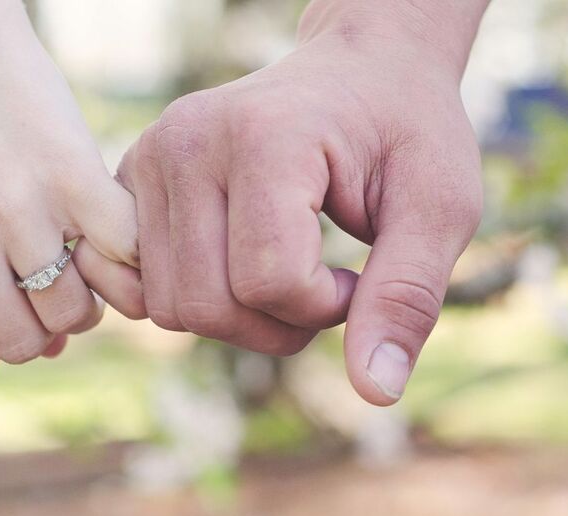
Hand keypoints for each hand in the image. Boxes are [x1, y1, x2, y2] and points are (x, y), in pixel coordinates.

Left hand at [0, 0, 143, 380]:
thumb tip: (56, 352)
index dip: (1, 342)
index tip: (12, 304)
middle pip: (27, 345)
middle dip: (46, 320)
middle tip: (52, 272)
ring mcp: (17, 212)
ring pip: (76, 313)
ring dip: (89, 291)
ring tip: (78, 246)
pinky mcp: (73, 176)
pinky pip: (124, 260)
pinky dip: (129, 256)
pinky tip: (112, 226)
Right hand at [119, 0, 485, 404]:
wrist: (359, 70)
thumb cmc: (406, 134)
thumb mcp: (439, 208)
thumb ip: (407, 296)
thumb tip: (376, 392)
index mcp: (265, 136)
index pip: (270, 281)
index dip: (326, 307)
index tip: (359, 275)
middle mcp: (187, 142)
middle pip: (208, 306)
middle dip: (278, 326)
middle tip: (325, 287)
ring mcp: (148, 159)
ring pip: (170, 310)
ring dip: (236, 320)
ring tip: (284, 274)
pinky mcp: (128, 182)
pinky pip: (136, 287)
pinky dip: (188, 302)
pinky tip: (231, 274)